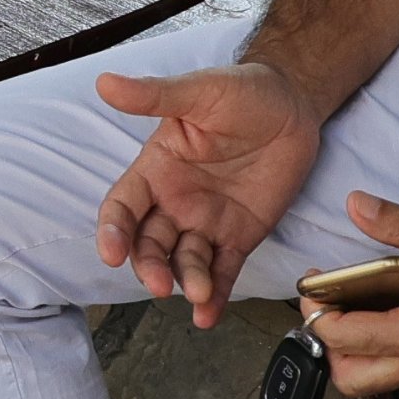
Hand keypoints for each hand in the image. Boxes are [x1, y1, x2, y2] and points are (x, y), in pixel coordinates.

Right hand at [91, 57, 322, 328]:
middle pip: (149, 244)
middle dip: (150, 266)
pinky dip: (216, 296)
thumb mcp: (198, 91)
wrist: (293, 104)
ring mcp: (207, 221)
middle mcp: (175, 201)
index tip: (111, 253)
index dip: (113, 231)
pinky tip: (209, 316)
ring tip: (200, 293)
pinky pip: (224, 270)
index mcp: (156, 169)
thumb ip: (153, 95)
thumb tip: (105, 82)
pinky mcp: (240, 236)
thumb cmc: (242, 91)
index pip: (123, 208)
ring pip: (186, 261)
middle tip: (161, 284)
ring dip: (187, 281)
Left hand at [308, 194, 398, 395]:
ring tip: (358, 307)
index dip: (318, 315)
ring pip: (385, 379)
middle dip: (331, 350)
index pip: (349, 340)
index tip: (310, 289)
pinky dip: (392, 350)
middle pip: (356, 380)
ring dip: (360, 351)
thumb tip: (357, 205)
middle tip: (328, 309)